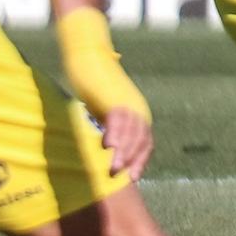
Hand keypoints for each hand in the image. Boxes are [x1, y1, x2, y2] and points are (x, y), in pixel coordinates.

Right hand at [56, 9, 154, 181]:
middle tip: (124, 178)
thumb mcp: (104, 110)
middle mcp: (138, 109)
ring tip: (114, 168)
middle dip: (133, 160)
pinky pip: (117, 118)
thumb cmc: (93, 86)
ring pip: (130, 131)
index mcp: (137, 114)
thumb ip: (108, 126)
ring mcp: (127, 102)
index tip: (134, 177)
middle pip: (141, 139)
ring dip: (123, 151)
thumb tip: (103, 148)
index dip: (141, 160)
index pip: (145, 142)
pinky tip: (107, 146)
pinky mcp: (114, 96)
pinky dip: (114, 132)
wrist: (89, 57)